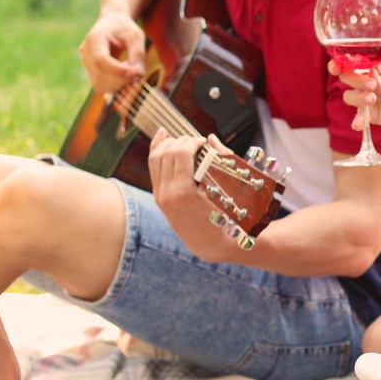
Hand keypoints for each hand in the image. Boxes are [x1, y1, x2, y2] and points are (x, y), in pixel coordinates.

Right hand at [77, 10, 145, 94]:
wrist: (112, 23)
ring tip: (131, 73)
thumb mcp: (135, 36)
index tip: (135, 72)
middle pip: (99, 75)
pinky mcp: (90, 71)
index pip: (101, 60)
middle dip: (121, 80)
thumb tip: (137, 75)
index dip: (118, 71)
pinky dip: (114, 86)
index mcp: (94, 38)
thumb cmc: (124, 28)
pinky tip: (124, 76)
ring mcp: (85, 62)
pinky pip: (100, 86)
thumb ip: (138, 54)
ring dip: (119, 85)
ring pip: (99, 84)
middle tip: (137, 73)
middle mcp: (85, 51)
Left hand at [146, 130, 231, 260]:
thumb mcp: (226, 192)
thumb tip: (211, 139)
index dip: (192, 142)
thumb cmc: (224, 220)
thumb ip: (221, 161)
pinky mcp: (159, 196)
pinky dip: (157, 150)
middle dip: (183, 141)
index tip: (204, 142)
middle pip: (168, 152)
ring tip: (184, 142)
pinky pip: (154, 167)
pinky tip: (162, 136)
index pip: (181, 154)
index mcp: (184, 192)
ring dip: (170, 144)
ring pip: (156, 157)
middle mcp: (167, 193)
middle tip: (197, 142)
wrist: (209, 243)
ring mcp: (160, 195)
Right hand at [328, 58, 380, 133]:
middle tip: (371, 84)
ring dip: (358, 97)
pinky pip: (359, 117)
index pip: (352, 62)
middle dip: (354, 79)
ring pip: (349, 96)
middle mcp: (366, 81)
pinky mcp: (370, 115)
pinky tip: (357, 125)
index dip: (340, 63)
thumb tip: (373, 85)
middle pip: (346, 77)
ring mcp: (366, 98)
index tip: (337, 67)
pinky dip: (357, 120)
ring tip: (372, 99)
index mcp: (373, 67)